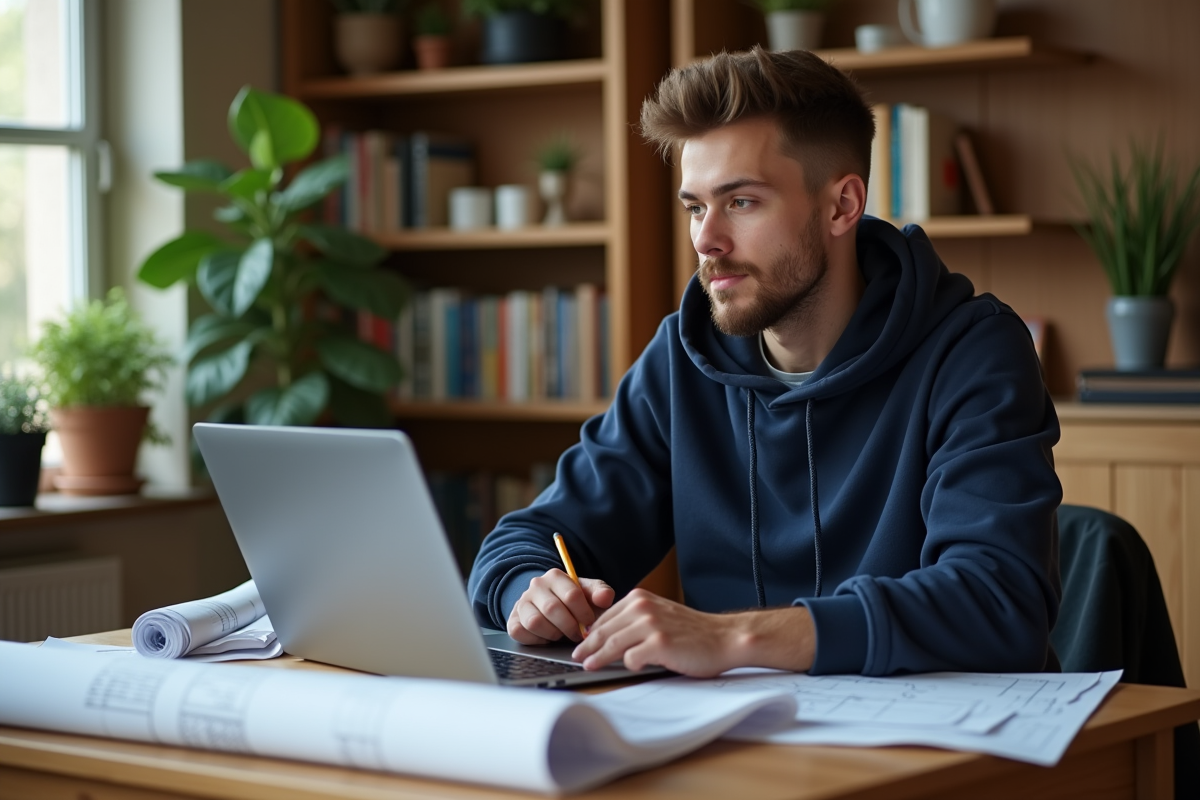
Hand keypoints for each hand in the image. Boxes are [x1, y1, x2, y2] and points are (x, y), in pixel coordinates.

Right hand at [507, 569, 614, 644]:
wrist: (548, 604)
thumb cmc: (572, 601)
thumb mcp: (588, 593)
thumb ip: (600, 592)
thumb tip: (605, 598)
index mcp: (556, 576)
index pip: (571, 594)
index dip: (584, 613)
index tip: (590, 622)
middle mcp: (536, 586)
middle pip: (552, 609)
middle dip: (570, 626)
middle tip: (578, 634)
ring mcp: (522, 602)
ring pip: (535, 622)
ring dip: (553, 633)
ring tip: (562, 634)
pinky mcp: (512, 620)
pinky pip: (521, 632)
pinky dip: (536, 639)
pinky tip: (547, 637)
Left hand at [572, 590, 816, 676]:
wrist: (723, 638)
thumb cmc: (692, 631)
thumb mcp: (660, 615)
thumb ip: (635, 620)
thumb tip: (605, 635)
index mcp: (640, 598)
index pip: (605, 617)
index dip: (590, 632)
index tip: (581, 644)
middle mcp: (642, 608)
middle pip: (604, 630)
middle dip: (588, 646)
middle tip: (578, 658)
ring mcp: (650, 625)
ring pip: (612, 644)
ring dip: (598, 657)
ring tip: (589, 666)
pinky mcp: (659, 644)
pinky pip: (632, 658)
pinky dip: (629, 665)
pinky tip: (632, 667)